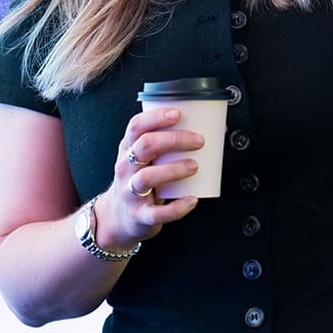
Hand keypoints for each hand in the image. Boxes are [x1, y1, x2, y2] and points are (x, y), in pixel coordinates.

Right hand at [97, 107, 203, 247]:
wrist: (119, 218)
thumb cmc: (139, 181)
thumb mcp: (144, 159)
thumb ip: (168, 145)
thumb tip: (213, 129)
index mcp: (128, 149)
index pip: (136, 126)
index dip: (156, 117)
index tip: (178, 113)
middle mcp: (126, 168)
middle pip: (145, 146)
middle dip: (173, 140)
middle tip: (199, 141)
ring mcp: (130, 192)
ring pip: (147, 177)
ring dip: (173, 169)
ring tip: (195, 166)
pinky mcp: (139, 215)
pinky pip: (157, 213)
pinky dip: (176, 208)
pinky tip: (192, 200)